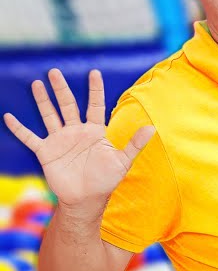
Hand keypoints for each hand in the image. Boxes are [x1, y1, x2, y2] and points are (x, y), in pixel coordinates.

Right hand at [3, 69, 153, 208]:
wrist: (87, 199)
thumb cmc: (106, 180)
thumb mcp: (122, 161)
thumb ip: (134, 144)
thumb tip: (151, 128)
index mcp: (94, 132)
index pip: (94, 105)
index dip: (95, 90)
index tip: (94, 72)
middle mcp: (76, 132)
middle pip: (68, 105)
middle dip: (61, 89)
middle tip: (54, 71)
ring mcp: (59, 140)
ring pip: (49, 115)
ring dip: (42, 100)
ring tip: (36, 83)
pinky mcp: (46, 152)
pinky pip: (30, 137)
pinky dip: (19, 128)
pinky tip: (8, 117)